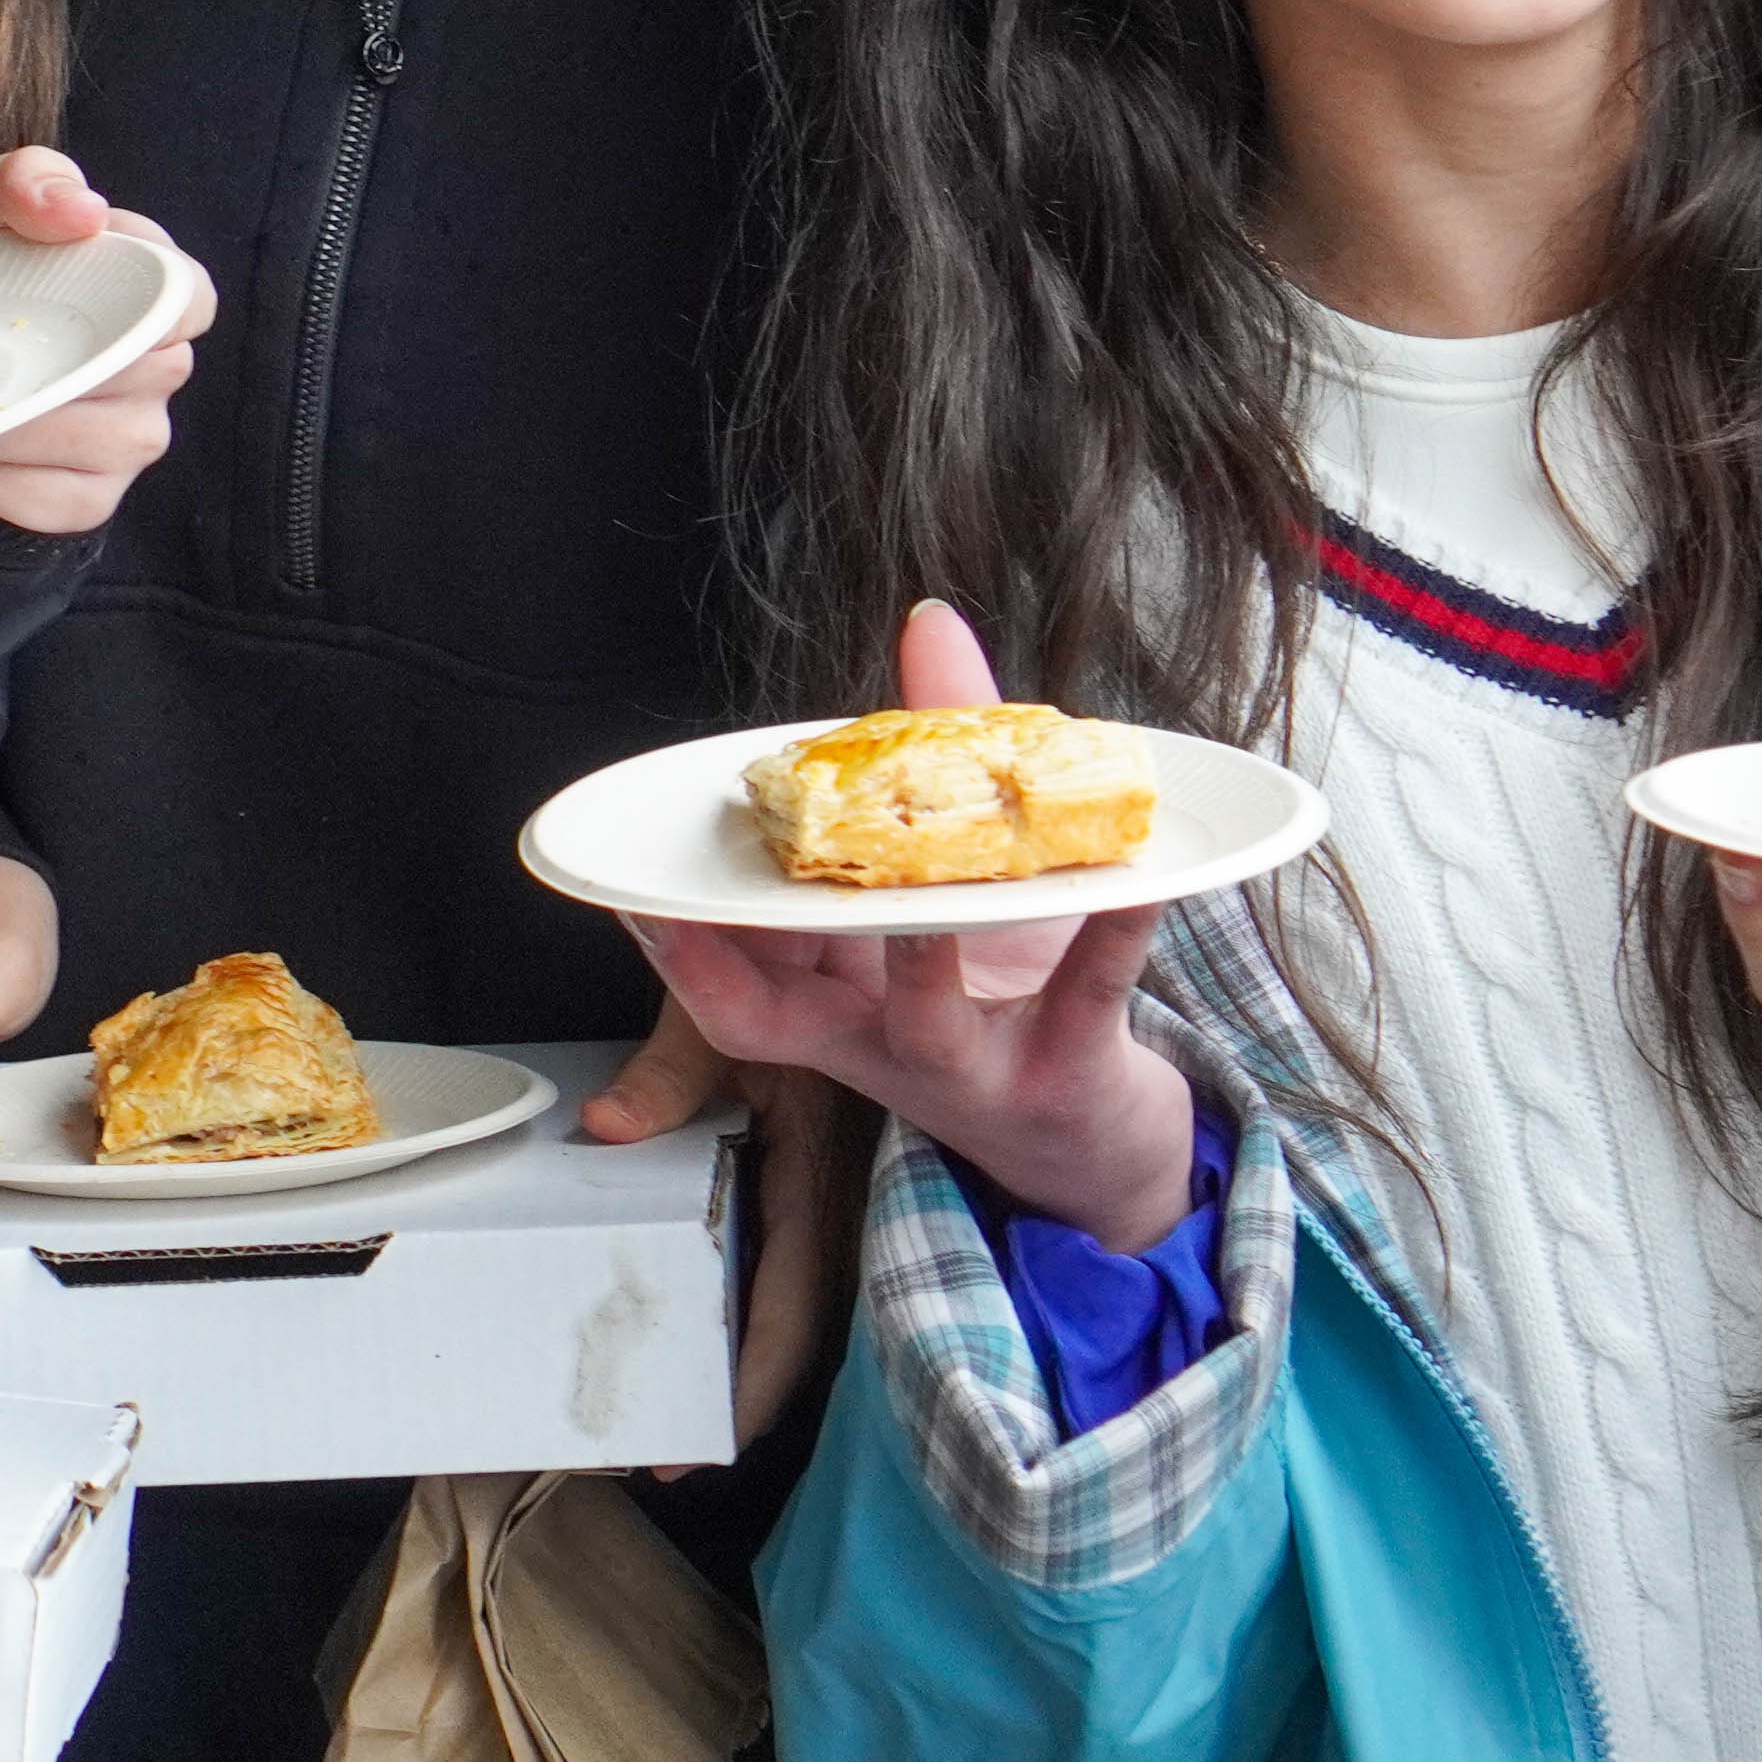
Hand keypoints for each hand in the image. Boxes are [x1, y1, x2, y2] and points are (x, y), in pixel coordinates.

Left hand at [0, 148, 211, 536]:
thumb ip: (24, 181)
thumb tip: (82, 210)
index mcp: (150, 287)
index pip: (191, 302)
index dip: (150, 307)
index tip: (76, 299)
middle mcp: (157, 369)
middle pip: (129, 381)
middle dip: (42, 368)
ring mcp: (131, 439)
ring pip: (88, 445)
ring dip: (2, 427)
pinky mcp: (87, 497)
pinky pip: (48, 500)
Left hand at [582, 991, 878, 1459]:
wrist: (830, 919)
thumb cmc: (780, 959)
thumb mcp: (717, 1015)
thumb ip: (666, 1076)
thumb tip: (605, 1129)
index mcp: (822, 1174)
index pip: (791, 1316)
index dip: (747, 1394)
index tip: (697, 1454)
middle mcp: (839, 1196)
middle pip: (796, 1332)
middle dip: (734, 1402)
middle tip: (656, 1456)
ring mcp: (833, 1187)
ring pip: (796, 1304)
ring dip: (739, 1360)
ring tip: (666, 1409)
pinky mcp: (818, 1170)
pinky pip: (788, 1261)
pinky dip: (747, 1306)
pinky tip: (699, 1323)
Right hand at [626, 602, 1200, 1258]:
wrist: (1093, 1141)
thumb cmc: (1002, 993)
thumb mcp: (951, 881)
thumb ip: (942, 744)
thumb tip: (928, 620)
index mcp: (834, 996)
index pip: (730, 971)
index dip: (670, 933)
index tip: (624, 883)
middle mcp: (880, 1040)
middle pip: (778, 1012)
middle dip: (729, 958)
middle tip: (696, 897)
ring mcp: (973, 1063)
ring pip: (919, 1022)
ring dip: (913, 960)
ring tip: (915, 905)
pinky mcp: (1067, 1068)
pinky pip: (1088, 996)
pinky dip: (1111, 937)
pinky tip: (1138, 883)